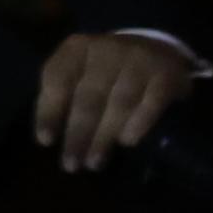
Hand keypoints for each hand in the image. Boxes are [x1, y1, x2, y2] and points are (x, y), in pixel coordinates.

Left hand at [34, 30, 197, 173]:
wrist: (157, 48)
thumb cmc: (106, 68)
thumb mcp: (79, 71)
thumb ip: (62, 94)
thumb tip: (48, 136)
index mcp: (77, 48)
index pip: (57, 79)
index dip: (49, 111)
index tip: (46, 142)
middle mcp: (106, 50)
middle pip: (88, 96)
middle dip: (78, 134)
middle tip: (71, 164)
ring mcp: (138, 60)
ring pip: (119, 103)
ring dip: (105, 136)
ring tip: (94, 162)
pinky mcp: (166, 75)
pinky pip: (151, 103)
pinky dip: (138, 124)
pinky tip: (127, 142)